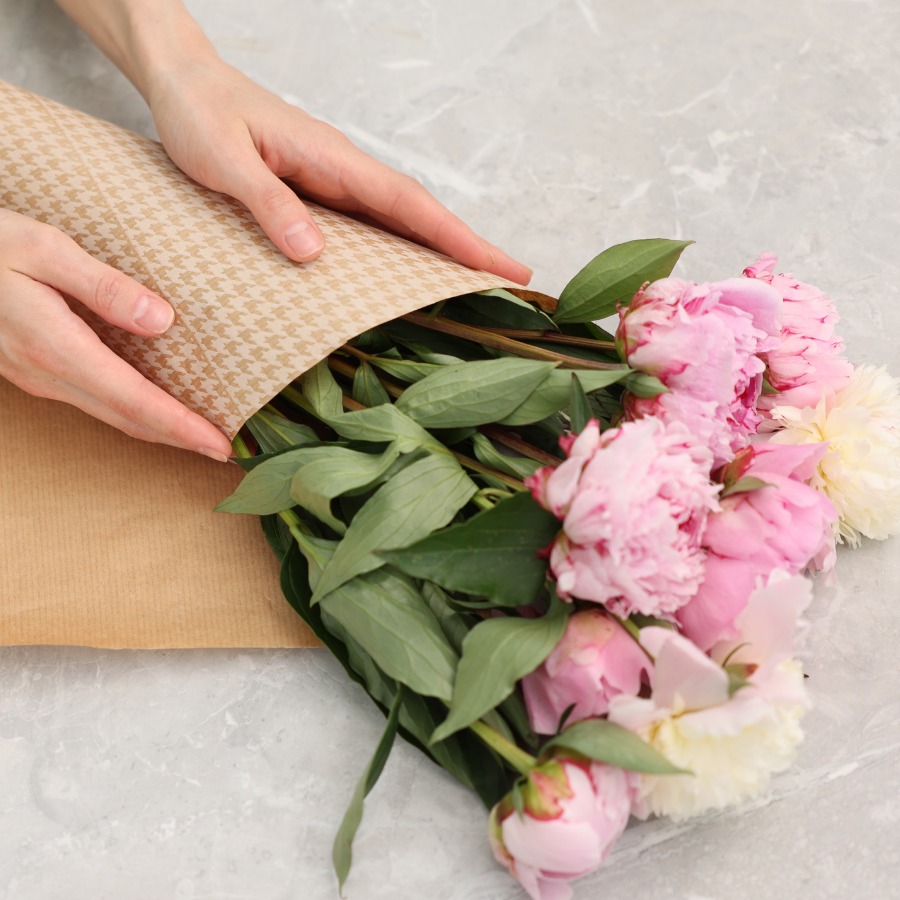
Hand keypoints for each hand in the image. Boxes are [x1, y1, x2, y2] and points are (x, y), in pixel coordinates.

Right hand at [0, 209, 233, 460]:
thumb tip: (162, 321)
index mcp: (58, 347)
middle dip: (180, 439)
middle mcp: (49, 373)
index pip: (136, 401)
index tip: (222, 448)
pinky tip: (153, 408)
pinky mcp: (34, 370)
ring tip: (199, 436)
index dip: (182, 428)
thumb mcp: (44, 249)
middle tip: (225, 452)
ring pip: (111, 415)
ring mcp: (38, 376)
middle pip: (129, 419)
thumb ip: (103, 286)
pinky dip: (132, 413)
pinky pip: (94, 402)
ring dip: (157, 430)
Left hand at [53, 0, 530, 282]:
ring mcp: (335, 182)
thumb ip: (268, 201)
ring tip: (477, 287)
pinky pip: (371, 226)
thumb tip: (313, 253)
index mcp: (331, 156)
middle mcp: (344, 170)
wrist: (183, 82)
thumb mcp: (223, 158)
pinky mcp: (320, 194)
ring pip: (401, 221)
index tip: (499, 265)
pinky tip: (409, 276)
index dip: (456, 236)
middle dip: (467, 248)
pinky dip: (401, 248)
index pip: (408, 202)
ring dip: (440, 251)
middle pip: (420, 213)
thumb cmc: (199, 113)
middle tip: (514, 283)